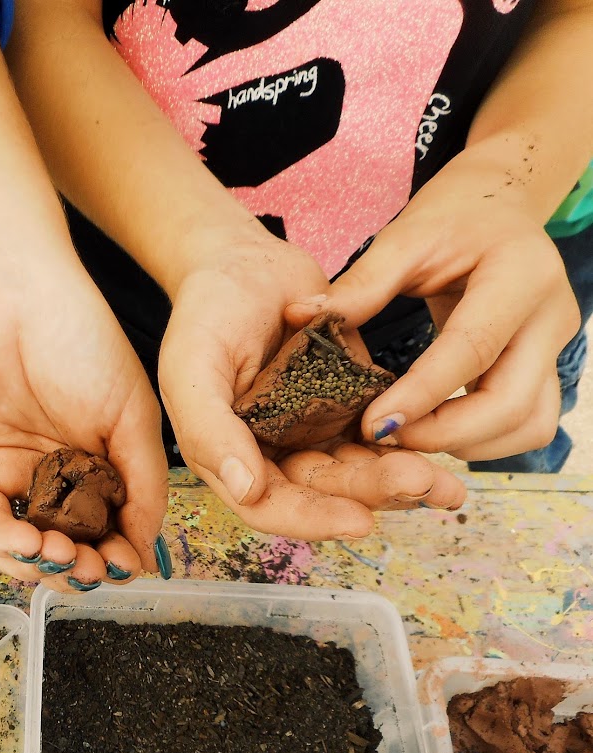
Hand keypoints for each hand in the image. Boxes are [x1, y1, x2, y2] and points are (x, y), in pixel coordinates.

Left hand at [0, 272, 167, 589]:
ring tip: (68, 559)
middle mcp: (57, 481)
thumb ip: (145, 484)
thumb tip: (146, 553)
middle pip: (69, 551)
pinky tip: (31, 547)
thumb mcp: (135, 416)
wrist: (14, 294)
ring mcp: (12, 478)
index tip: (128, 565)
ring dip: (48, 568)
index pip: (111, 532)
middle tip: (96, 569)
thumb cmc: (83, 342)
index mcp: (100, 468)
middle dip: (84, 571)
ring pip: (25, 551)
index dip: (119, 557)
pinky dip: (7, 546)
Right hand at [159, 228, 465, 539]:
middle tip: (422, 480)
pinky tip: (441, 447)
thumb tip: (247, 491)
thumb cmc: (206, 311)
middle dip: (373, 491)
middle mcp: (272, 451)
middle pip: (324, 491)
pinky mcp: (344, 401)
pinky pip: (378, 430)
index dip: (313, 519)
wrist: (241, 260)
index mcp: (230, 454)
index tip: (362, 520)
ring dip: (398, 476)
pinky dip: (406, 441)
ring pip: (358, 467)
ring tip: (445, 480)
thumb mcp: (192, 367)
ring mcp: (310, 428)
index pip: (269, 506)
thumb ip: (208, 430)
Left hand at [286, 149, 580, 461]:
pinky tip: (433, 430)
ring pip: (528, 426)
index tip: (372, 424)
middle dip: (445, 434)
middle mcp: (550, 317)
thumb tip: (300, 317)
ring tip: (406, 436)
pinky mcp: (546, 369)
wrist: (499, 206)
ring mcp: (554, 348)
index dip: (421, 394)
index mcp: (520, 275)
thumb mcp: (406, 237)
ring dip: (466, 444)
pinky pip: (526, 426)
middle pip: (512, 404)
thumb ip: (361, 284)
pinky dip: (481, 440)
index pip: (471, 349)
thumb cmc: (452, 219)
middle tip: (384, 437)